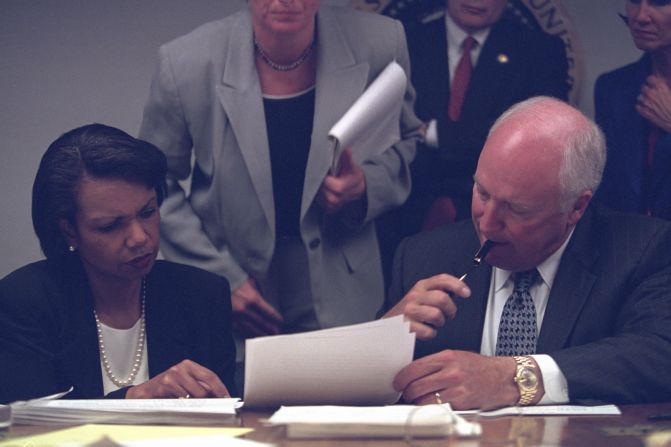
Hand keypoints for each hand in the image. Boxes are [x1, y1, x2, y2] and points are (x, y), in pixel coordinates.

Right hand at [126, 359, 229, 398]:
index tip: (227, 397)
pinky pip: (183, 398)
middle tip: (214, 406)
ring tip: (190, 404)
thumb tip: (217, 395)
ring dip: (197, 403)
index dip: (220, 387)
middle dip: (211, 398)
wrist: (143, 392)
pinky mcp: (166, 383)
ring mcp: (173, 374)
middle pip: (205, 385)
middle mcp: (182, 367)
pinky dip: (185, 404)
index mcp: (189, 365)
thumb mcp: (184, 383)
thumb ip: (199, 386)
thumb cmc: (166, 388)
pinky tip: (179, 403)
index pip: (210, 375)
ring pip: (196, 394)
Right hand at [232, 278, 282, 336]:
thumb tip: (265, 301)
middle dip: (271, 328)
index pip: (269, 312)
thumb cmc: (235, 281)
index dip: (276, 318)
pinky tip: (254, 336)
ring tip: (268, 337)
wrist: (217, 284)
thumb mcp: (250, 283)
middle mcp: (245, 309)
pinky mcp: (229, 319)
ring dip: (261, 334)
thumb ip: (258, 293)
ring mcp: (237, 316)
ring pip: (252, 329)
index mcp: (252, 298)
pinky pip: (241, 329)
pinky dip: (249, 333)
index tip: (280, 322)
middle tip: (277, 333)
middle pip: (262, 323)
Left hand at [318, 148, 365, 213]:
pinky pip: (322, 205)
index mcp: (344, 187)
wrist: (360, 187)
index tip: (326, 175)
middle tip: (324, 179)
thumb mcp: (351, 166)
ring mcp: (336, 205)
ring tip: (325, 185)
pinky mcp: (331, 209)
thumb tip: (347, 151)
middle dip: (322, 186)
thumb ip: (347, 159)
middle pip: (325, 194)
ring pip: (322, 200)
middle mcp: (340, 198)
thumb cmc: (354, 176)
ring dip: (321, 192)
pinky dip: (321, 198)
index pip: (332, 186)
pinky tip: (325, 191)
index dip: (327, 180)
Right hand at [383, 274, 470, 339]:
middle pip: (442, 298)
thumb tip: (459, 290)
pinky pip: (429, 332)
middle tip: (448, 315)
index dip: (457, 285)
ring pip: (436, 315)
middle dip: (450, 310)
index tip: (466, 293)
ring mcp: (410, 311)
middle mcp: (415, 296)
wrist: (388, 326)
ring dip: (440, 323)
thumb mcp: (423, 295)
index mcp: (421, 286)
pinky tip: (424, 330)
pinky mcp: (407, 326)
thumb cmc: (409, 311)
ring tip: (434, 323)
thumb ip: (439, 291)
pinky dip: (430, 334)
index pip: (441, 279)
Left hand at [393, 350, 517, 409]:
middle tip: (406, 394)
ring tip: (418, 400)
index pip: (414, 368)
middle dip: (407, 392)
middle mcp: (450, 372)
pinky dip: (432, 409)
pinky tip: (432, 405)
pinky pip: (438, 408)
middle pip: (416, 386)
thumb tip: (413, 372)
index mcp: (446, 357)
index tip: (397, 382)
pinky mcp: (462, 403)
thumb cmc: (478, 367)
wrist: (502, 378)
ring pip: (424, 400)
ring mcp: (456, 389)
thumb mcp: (455, 356)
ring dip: (417, 403)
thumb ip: (434, 363)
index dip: (401, 378)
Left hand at [636, 74, 670, 132]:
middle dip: (647, 89)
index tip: (653, 82)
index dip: (651, 80)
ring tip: (649, 101)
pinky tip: (644, 107)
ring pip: (640, 97)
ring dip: (643, 98)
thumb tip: (661, 84)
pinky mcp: (645, 113)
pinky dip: (640, 107)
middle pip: (643, 88)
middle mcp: (652, 94)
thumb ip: (666, 88)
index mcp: (661, 87)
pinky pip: (638, 107)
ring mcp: (648, 104)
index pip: (650, 79)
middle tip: (651, 92)